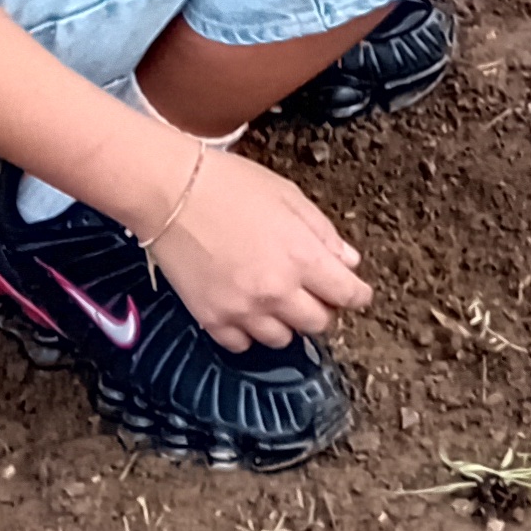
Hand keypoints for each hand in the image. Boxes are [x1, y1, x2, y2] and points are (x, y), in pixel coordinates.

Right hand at [136, 144, 373, 352]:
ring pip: (283, 339)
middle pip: (318, 323)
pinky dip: (248, 331)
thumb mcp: (288, 196)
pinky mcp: (213, 320)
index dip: (357, 294)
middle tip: (312, 291)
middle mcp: (276, 291)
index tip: (358, 294)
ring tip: (274, 296)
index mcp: (301, 256)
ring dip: (285, 321)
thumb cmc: (231, 185)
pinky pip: (243, 345)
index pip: (346, 293)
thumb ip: (323, 232)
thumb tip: (348, 262)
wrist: (172, 192)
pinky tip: (244, 307)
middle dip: (322, 308)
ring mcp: (243, 310)